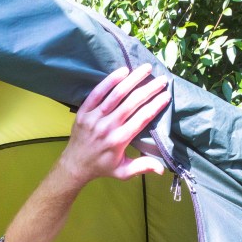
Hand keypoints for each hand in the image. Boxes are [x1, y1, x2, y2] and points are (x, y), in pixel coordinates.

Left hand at [58, 65, 169, 187]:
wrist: (74, 165)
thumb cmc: (102, 167)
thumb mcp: (123, 172)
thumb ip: (142, 167)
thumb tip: (162, 170)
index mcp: (119, 140)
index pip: (142, 118)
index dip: (156, 105)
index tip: (167, 95)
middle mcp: (107, 127)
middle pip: (132, 102)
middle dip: (149, 89)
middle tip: (162, 79)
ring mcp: (94, 118)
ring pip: (116, 94)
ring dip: (133, 79)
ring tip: (146, 68)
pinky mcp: (83, 111)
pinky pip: (97, 92)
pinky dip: (109, 80)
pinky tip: (123, 71)